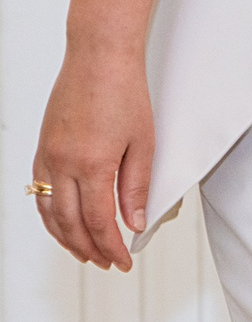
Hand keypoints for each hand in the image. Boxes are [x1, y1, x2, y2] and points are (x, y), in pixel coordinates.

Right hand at [33, 45, 154, 269]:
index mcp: (91, 165)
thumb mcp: (143, 146)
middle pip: (69, 223)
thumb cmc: (124, 94)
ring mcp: (47, 154)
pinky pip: (39, 190)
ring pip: (48, 210)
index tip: (123, 262)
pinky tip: (62, 222)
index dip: (111, 248)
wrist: (98, 58)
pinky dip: (50, 213)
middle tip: (105, 263)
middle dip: (88, 248)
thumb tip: (134, 224)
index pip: (99, 222)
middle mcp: (61, 163)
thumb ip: (136, 189)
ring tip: (84, 252)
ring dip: (64, 236)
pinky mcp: (42, 147)